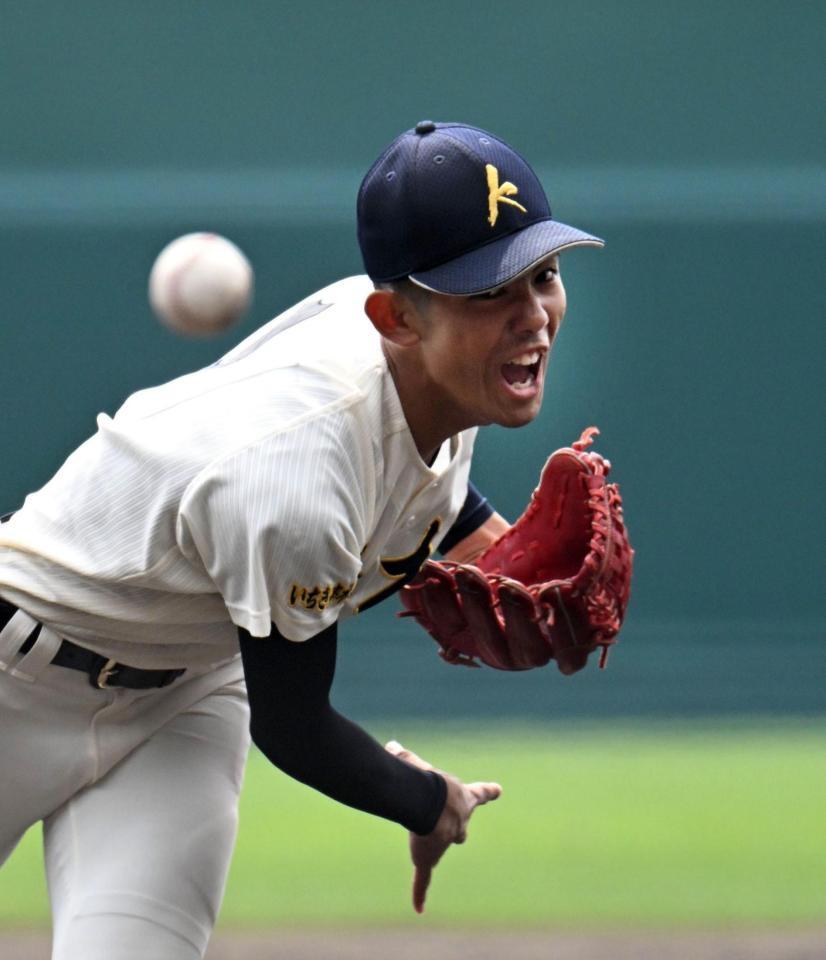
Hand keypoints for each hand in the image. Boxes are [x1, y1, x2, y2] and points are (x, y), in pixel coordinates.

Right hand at [385, 740, 501, 913]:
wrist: (430, 801)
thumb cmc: (425, 778)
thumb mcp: (415, 763)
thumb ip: (405, 757)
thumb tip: (392, 746)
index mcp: (460, 796)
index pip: (478, 793)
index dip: (488, 792)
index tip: (499, 790)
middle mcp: (459, 820)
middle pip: (462, 830)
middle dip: (458, 829)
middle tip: (457, 832)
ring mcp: (446, 841)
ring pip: (446, 846)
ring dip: (436, 845)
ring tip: (424, 844)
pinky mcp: (430, 858)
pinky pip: (425, 879)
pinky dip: (421, 892)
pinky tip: (420, 908)